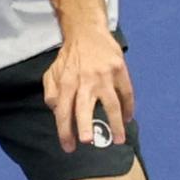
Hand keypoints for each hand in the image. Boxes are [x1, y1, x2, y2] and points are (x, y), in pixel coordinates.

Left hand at [45, 28, 135, 152]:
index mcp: (67, 83)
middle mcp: (85, 81)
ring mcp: (105, 76)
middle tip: (87, 142)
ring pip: (112, 104)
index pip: (63, 111)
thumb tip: (56, 111)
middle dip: (85, 125)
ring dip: (115, 123)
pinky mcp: (120, 70)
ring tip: (118, 140)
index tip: (69, 147)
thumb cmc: (69, 57)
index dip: (65, 131)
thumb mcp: (53, 72)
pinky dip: (129, 107)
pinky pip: (127, 93)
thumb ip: (51, 92)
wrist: (87, 31)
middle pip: (85, 107)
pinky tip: (128, 119)